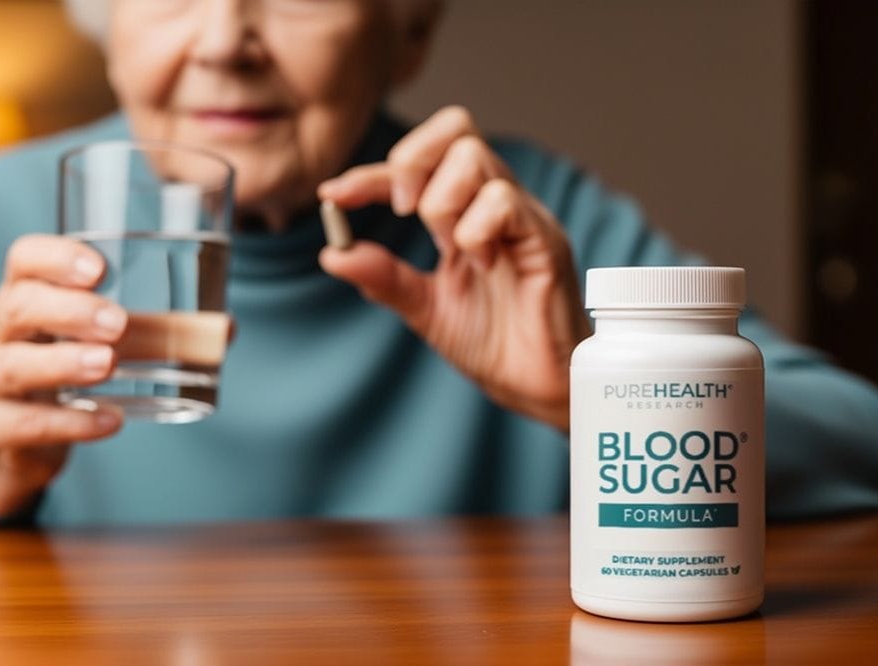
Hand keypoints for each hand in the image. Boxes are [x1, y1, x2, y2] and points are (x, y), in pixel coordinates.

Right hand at [0, 234, 127, 516]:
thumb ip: (153, 331)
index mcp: (19, 297)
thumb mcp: (94, 344)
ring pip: (12, 366)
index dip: (55, 258)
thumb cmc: (63, 374)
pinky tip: (109, 421)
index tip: (99, 268)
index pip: (23, 260)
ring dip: (63, 363)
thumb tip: (225, 329)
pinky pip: (24, 424)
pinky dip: (70, 424)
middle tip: (118, 323)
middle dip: (69, 311)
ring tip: (108, 365)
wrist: (11, 445)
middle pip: (17, 307)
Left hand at [317, 106, 591, 429]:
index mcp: (466, 213)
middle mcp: (496, 203)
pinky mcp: (544, 240)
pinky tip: (480, 266)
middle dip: (410, 163)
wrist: (537, 387)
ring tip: (449, 250)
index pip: (419, 162)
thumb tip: (333, 253)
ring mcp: (522, 217)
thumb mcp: (424, 308)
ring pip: (472, 158)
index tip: (333, 195)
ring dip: (441, 204)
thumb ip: (383, 277)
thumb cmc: (494, 344)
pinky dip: (474, 231)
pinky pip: (503, 202)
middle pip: (455, 129)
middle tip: (401, 211)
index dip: (371, 173)